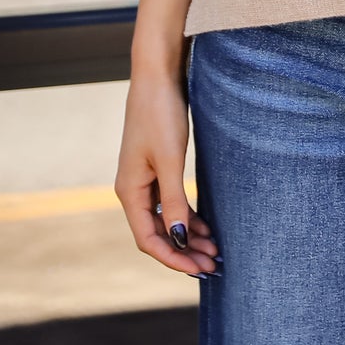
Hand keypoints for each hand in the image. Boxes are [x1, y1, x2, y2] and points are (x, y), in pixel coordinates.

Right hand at [114, 65, 220, 278]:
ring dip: (188, 236)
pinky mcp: (157, 167)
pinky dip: (188, 216)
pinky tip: (206, 226)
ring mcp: (144, 179)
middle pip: (157, 234)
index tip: (198, 269)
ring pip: (166, 220)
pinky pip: (171, 203)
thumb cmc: (160, 114)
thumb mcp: (170, 160)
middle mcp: (133, 189)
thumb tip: (180, 239)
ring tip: (214, 250)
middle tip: (214, 265)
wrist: (157, 75)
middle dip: (184, 251)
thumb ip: (175, 201)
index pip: (148, 239)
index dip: (172, 258)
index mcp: (129, 191)